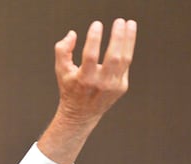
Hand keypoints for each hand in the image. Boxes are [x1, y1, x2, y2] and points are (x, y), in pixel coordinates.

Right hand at [38, 19, 136, 163]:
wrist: (81, 114)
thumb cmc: (70, 88)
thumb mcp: (60, 70)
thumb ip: (62, 50)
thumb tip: (73, 34)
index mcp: (84, 79)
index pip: (91, 56)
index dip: (94, 39)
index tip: (97, 24)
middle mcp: (101, 83)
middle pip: (114, 57)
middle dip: (118, 37)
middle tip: (119, 21)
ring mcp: (113, 86)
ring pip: (125, 59)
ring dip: (129, 40)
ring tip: (130, 24)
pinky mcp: (122, 87)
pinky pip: (126, 65)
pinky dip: (127, 50)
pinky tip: (126, 38)